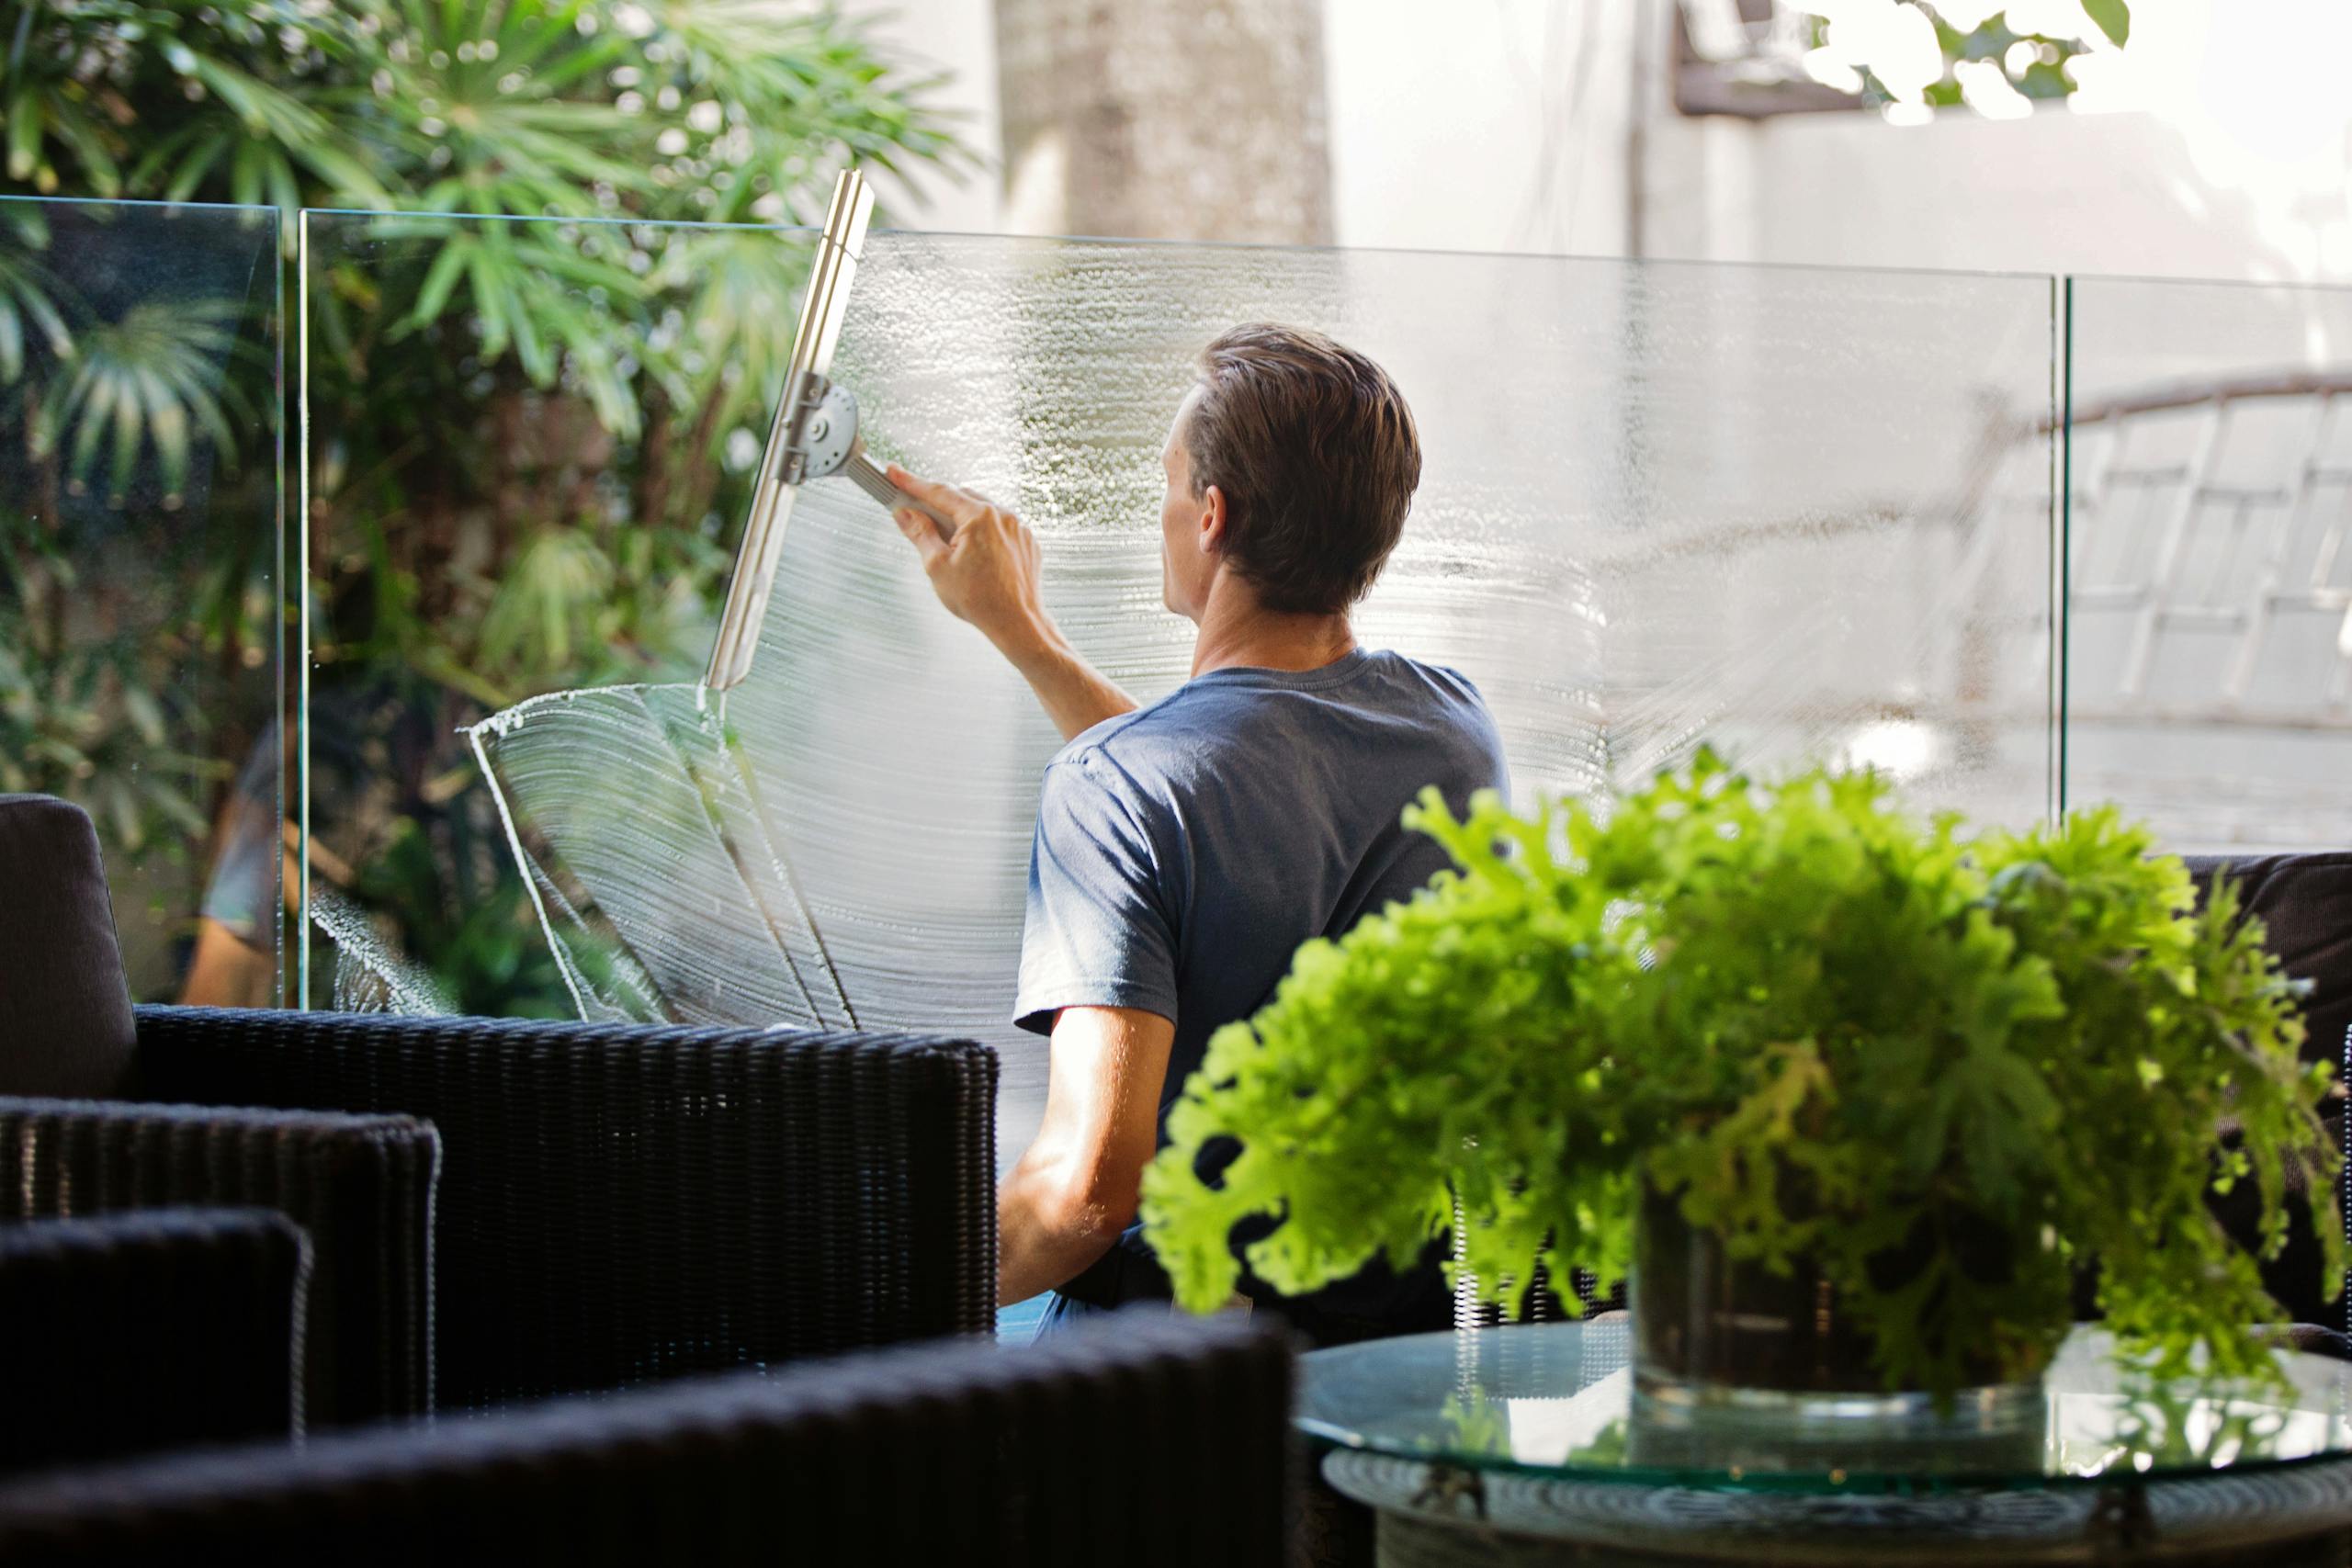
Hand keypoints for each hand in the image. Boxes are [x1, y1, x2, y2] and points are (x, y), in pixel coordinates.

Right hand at [887, 464, 1047, 655]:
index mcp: (980, 517)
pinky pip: (999, 526)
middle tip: (915, 511)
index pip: (939, 492)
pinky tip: (974, 553)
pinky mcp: (1027, 541)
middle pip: (961, 498)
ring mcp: (1019, 528)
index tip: (894, 473)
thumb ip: (920, 534)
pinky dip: (982, 531)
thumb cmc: (978, 599)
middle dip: (937, 503)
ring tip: (948, 543)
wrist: (1018, 623)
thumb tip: (904, 514)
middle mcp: (1003, 515)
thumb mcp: (937, 566)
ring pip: (982, 511)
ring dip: (961, 518)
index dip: (912, 482)